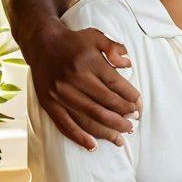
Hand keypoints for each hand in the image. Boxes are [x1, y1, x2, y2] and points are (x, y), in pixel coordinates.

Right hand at [24, 20, 141, 149]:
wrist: (42, 43)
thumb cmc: (74, 41)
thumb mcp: (97, 36)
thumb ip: (114, 48)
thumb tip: (128, 64)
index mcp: (90, 63)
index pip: (115, 85)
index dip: (130, 98)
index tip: (139, 107)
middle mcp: (75, 79)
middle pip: (104, 104)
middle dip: (122, 116)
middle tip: (134, 123)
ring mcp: (60, 94)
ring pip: (88, 117)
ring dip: (106, 130)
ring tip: (120, 138)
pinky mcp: (49, 103)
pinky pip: (65, 124)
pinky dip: (79, 137)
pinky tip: (93, 145)